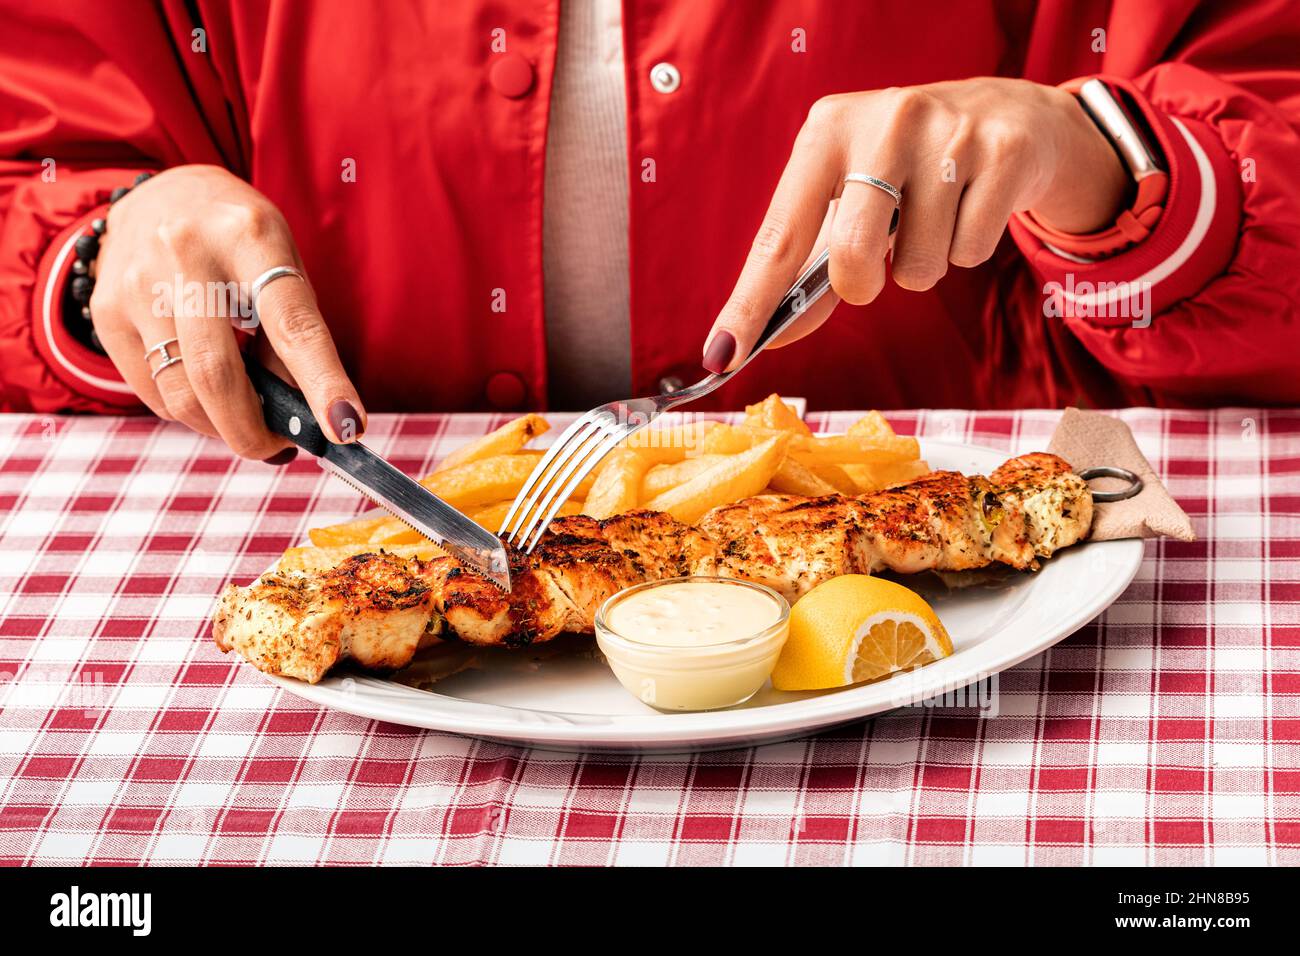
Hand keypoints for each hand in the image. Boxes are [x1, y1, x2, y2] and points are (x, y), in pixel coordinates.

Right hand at [90, 164, 364, 460]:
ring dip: (222, 427)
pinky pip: (154, 394)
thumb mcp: (283, 268)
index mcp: (251, 238)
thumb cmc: (243, 246)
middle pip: (218, 374)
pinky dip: (190, 410)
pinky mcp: (107, 312)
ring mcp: (137, 282)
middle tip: (279, 449)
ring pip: (182, 396)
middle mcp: (187, 253)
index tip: (346, 427)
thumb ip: (293, 337)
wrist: (163, 196)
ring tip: (245, 418)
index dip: (323, 382)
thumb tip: (302, 418)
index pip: (292, 324)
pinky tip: (204, 389)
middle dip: (254, 432)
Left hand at [701, 77, 1127, 370]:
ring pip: (919, 267)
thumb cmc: (908, 168)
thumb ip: (813, 265)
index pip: (780, 236)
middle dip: (863, 284)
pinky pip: (970, 253)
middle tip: (878, 263)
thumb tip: (774, 335)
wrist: (1008, 116)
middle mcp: (883, 123)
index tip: (723, 352)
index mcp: (826, 132)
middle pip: (852, 258)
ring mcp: (947, 134)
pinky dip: (966, 250)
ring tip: (935, 217)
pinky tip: (970, 207)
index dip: (751, 302)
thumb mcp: (852, 196)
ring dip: (923, 266)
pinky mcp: (1002, 154)